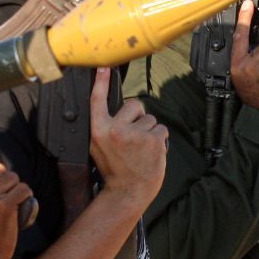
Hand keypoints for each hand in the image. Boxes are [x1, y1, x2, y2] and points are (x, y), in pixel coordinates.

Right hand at [89, 67, 167, 208]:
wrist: (128, 192)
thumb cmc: (114, 169)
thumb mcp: (98, 147)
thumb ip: (105, 126)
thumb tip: (117, 107)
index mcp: (98, 130)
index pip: (98, 100)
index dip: (100, 82)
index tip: (104, 66)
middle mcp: (115, 129)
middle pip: (133, 105)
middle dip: (137, 117)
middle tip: (132, 139)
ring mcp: (135, 135)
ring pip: (149, 119)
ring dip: (149, 132)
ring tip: (141, 150)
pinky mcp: (153, 140)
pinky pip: (160, 129)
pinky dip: (159, 140)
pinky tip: (151, 153)